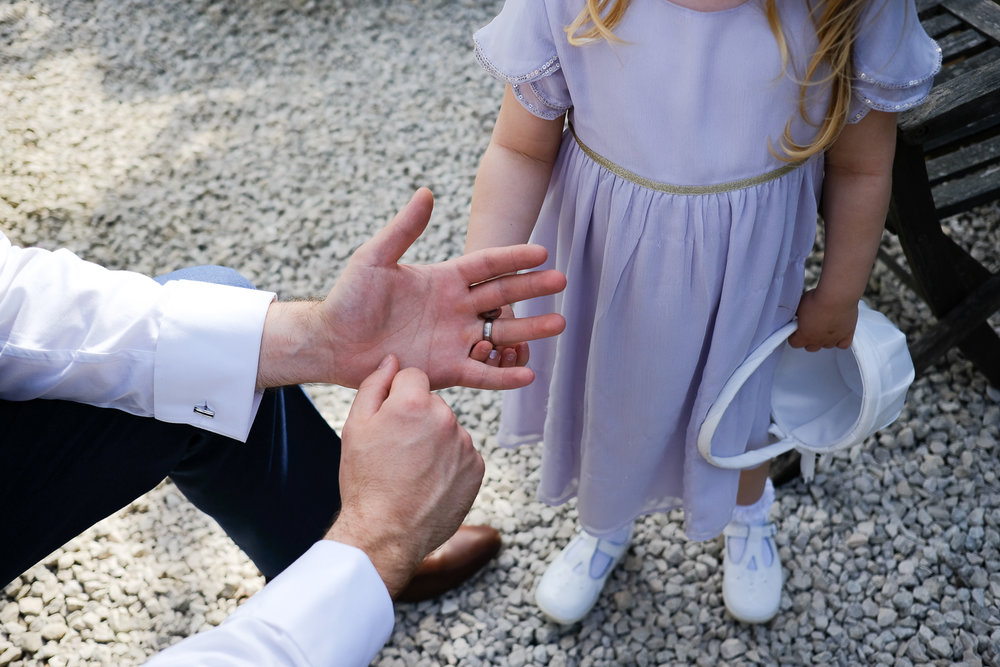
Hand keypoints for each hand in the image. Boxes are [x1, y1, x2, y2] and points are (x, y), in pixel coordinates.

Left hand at [257, 188, 565, 389]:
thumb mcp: (374, 258)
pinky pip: (481, 372)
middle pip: (503, 297)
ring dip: (530, 330)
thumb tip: (426, 193)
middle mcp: (456, 309)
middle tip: (562, 283)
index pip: (487, 266)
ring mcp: (454, 340)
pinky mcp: (446, 370)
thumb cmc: (350, 298)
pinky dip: (504, 375)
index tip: (541, 252)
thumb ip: (403, 229)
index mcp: (444, 280)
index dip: (513, 259)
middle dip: (533, 289)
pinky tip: (529, 373)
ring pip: (501, 334)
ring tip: (559, 324)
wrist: (333, 343)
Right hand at [325, 355, 484, 597]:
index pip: (413, 377)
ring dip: (434, 441)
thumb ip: (374, 386)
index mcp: (414, 403)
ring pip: (448, 429)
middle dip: (418, 418)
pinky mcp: (477, 468)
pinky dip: (449, 462)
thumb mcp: (355, 427)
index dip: (397, 396)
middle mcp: (446, 418)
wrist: (386, 532)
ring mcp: (465, 444)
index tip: (389, 420)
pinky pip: (462, 453)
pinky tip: (428, 481)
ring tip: (412, 470)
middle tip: (397, 450)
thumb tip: (392, 361)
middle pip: (432, 403)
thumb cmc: (366, 480)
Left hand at [787, 288, 858, 351]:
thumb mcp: (799, 306)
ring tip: (823, 326)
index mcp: (805, 335)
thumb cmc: (818, 300)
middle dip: (808, 339)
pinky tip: (838, 333)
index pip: (794, 343)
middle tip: (808, 327)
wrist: (837, 297)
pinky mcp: (847, 334)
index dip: (793, 336)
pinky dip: (840, 340)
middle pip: (811, 347)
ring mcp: (833, 338)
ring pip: (826, 345)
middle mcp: (819, 340)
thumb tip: (798, 314)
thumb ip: (798, 314)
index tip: (794, 330)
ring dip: (823, 338)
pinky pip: (843, 344)